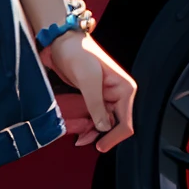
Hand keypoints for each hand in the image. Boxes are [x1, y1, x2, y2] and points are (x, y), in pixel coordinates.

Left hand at [43, 32, 135, 150]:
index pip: (126, 122)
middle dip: (102, 136)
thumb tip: (104, 127)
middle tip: (83, 141)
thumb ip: (96, 105)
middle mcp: (119, 95)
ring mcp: (107, 97)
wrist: (62, 42)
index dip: (114, 137)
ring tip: (79, 138)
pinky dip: (88, 125)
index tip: (100, 146)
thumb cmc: (77, 53)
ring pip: (105, 124)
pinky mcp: (94, 98)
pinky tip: (79, 130)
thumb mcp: (87, 80)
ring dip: (93, 132)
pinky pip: (95, 117)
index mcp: (125, 89)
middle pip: (115, 125)